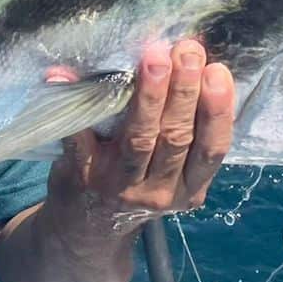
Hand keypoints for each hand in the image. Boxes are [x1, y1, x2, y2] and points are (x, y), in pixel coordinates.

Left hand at [47, 39, 234, 238]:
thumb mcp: (174, 177)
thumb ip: (189, 138)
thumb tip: (201, 69)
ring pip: (140, 137)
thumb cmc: (138, 187)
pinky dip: (75, 107)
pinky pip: (79, 138)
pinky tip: (64, 77)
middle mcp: (158, 190)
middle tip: (188, 51)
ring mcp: (118, 185)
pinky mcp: (81, 176)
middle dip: (184, 90)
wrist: (87, 231)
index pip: (211, 149)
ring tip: (155, 58)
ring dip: (150, 95)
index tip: (218, 71)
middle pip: (177, 137)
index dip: (217, 110)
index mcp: (189, 189)